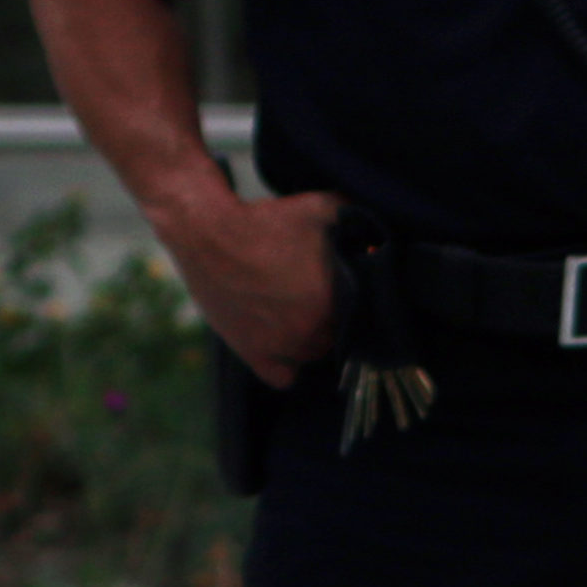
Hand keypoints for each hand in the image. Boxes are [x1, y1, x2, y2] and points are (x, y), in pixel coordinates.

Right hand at [164, 185, 345, 387]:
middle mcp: (310, 332)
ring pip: (311, 356)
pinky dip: (286, 366)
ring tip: (296, 314)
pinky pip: (282, 377)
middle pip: (337, 337)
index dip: (353, 303)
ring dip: (309, 340)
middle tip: (316, 299)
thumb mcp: (322, 208)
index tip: (341, 291)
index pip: (361, 316)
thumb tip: (379, 237)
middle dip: (332, 320)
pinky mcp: (252, 353)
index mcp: (333, 302)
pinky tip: (284, 347)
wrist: (208, 231)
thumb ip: (357, 223)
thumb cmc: (266, 219)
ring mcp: (281, 346)